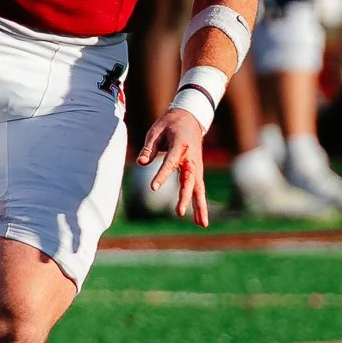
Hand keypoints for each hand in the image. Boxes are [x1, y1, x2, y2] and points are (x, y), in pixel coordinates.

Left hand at [138, 108, 209, 226]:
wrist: (190, 118)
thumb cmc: (169, 124)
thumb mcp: (155, 131)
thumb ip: (149, 148)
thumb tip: (140, 162)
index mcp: (181, 145)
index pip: (171, 162)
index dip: (162, 175)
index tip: (153, 187)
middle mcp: (192, 158)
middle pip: (189, 179)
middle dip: (185, 196)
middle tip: (179, 212)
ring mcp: (197, 165)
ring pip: (198, 188)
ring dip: (200, 206)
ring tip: (201, 225)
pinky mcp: (197, 170)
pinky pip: (198, 188)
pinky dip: (200, 203)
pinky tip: (199, 220)